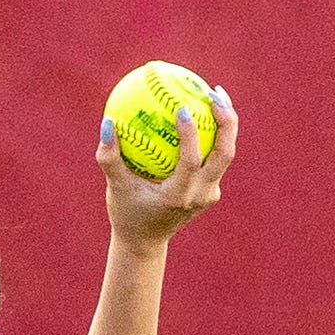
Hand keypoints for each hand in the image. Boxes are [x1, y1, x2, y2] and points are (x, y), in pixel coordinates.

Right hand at [100, 87, 236, 251]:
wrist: (145, 241)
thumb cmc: (126, 212)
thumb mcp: (115, 187)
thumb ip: (109, 157)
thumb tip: (107, 122)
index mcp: (178, 196)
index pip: (191, 161)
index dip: (190, 134)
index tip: (181, 108)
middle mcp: (199, 195)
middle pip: (225, 154)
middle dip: (226, 121)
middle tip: (212, 93)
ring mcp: (210, 194)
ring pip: (227, 153)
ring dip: (226, 123)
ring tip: (214, 94)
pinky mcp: (212, 190)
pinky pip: (217, 156)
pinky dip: (214, 133)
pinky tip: (204, 111)